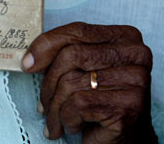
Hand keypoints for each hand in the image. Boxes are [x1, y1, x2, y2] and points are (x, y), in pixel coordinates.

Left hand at [22, 22, 155, 142]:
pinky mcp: (128, 106)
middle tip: (42, 103)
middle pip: (72, 55)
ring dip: (55, 107)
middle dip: (49, 82)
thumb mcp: (86, 68)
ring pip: (71, 82)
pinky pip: (78, 105)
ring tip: (54, 120)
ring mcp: (135, 80)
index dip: (47, 45)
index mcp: (126, 37)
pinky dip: (67, 119)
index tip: (27, 63)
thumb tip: (29, 58)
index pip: (78, 31)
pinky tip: (73, 127)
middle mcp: (136, 54)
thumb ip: (67, 52)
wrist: (126, 139)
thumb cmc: (102, 99)